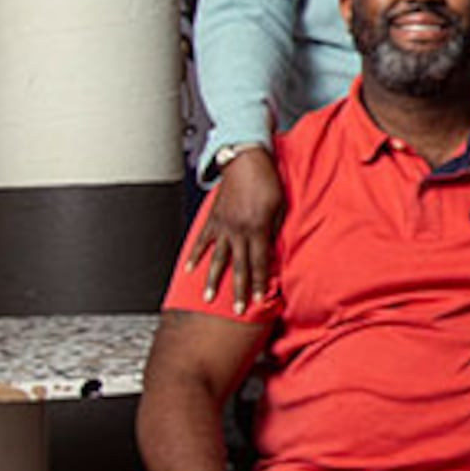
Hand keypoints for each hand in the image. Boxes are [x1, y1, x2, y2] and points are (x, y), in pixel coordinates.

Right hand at [185, 147, 285, 308]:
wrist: (246, 160)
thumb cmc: (267, 181)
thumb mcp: (280, 207)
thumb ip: (274, 231)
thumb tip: (272, 251)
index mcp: (257, 229)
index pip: (259, 263)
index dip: (259, 284)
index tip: (259, 301)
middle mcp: (238, 231)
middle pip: (239, 267)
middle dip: (239, 290)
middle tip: (237, 310)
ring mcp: (223, 226)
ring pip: (217, 259)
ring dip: (213, 281)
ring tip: (208, 298)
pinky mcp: (212, 219)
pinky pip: (202, 241)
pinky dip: (195, 255)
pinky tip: (190, 270)